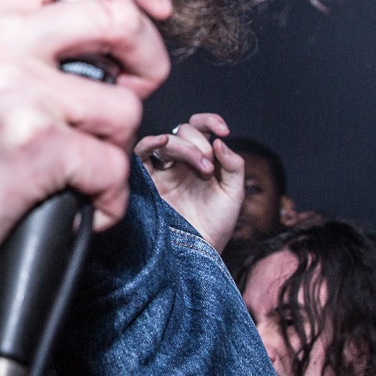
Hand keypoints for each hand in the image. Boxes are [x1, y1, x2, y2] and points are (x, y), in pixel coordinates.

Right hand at [0, 0, 171, 316]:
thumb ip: (33, 27)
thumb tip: (118, 12)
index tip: (151, 5)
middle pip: (120, 16)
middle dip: (149, 61)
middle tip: (132, 92)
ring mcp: (12, 89)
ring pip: (124, 105)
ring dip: (115, 148)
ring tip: (76, 166)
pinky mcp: (33, 143)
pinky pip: (113, 166)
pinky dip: (106, 198)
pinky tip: (73, 201)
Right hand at [135, 113, 244, 251]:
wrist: (199, 253)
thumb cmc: (217, 225)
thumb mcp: (234, 193)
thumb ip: (233, 165)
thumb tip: (220, 141)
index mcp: (201, 160)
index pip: (200, 128)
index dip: (210, 121)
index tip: (223, 131)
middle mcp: (180, 162)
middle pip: (183, 132)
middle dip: (199, 144)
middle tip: (209, 167)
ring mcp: (163, 170)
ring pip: (167, 141)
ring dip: (184, 146)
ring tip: (201, 164)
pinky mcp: (148, 182)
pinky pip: (142, 155)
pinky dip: (150, 142)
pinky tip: (162, 142)